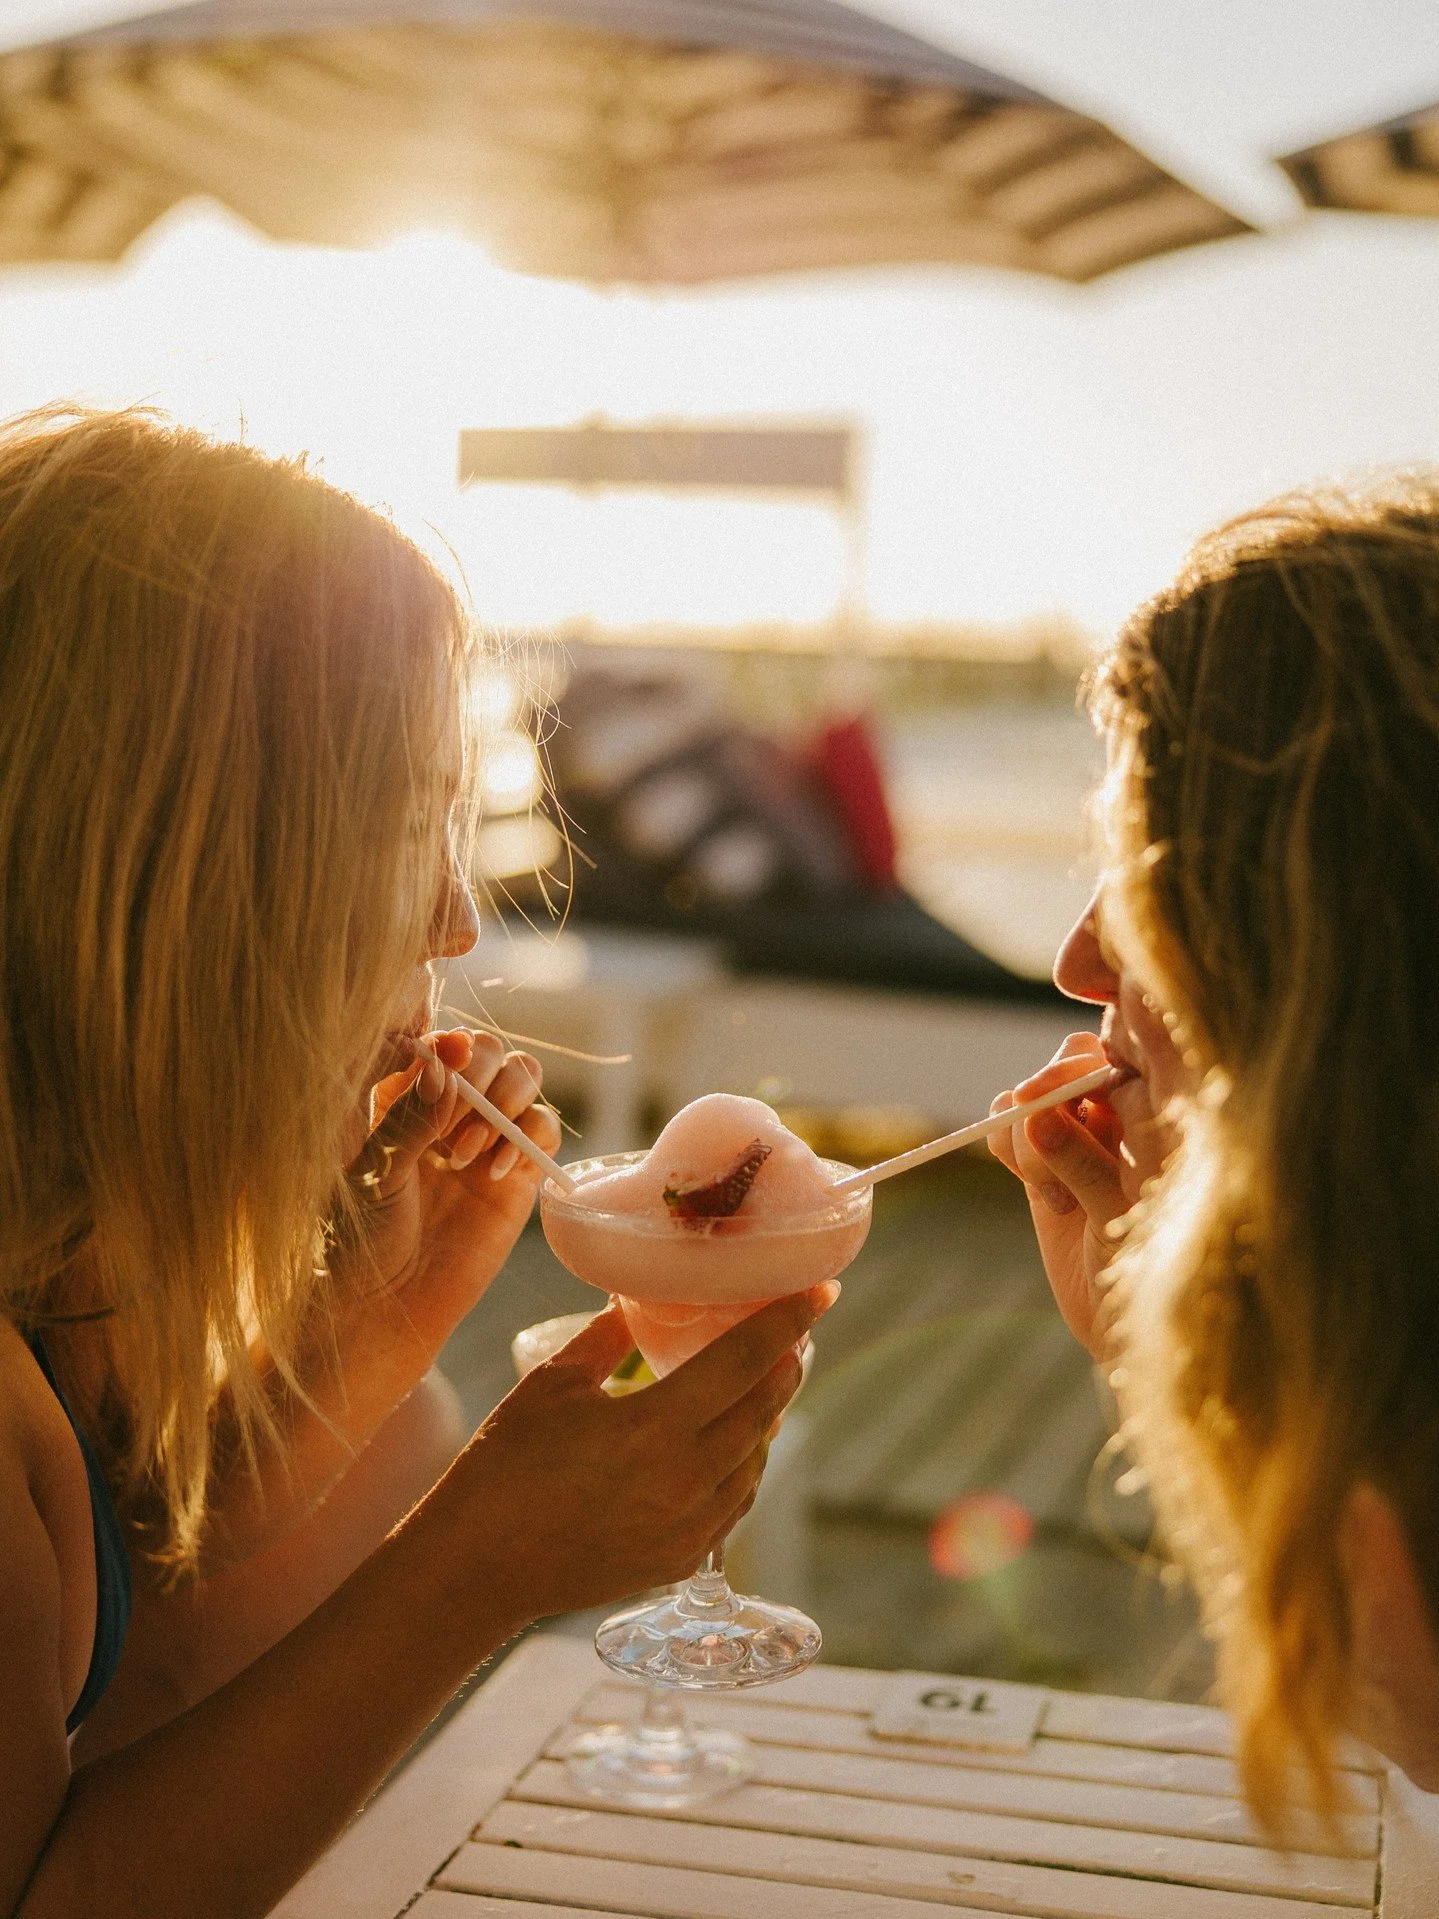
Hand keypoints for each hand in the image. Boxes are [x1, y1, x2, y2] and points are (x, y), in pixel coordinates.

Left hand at [336, 1027, 560, 1354]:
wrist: (383, 1312)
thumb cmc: (354, 1243)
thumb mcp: (371, 1172)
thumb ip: (409, 1115)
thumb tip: (444, 1063)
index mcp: (394, 1097)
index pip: (432, 1041)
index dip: (444, 1041)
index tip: (443, 1057)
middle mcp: (443, 1110)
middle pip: (484, 1049)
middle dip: (478, 1072)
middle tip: (454, 1122)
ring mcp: (483, 1140)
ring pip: (520, 1076)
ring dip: (505, 1098)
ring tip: (470, 1151)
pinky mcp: (517, 1175)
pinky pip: (543, 1128)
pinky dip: (530, 1135)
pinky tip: (496, 1170)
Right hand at [455, 1284, 837, 1619]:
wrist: (477, 1567)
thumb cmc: (505, 1467)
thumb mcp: (554, 1384)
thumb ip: (606, 1338)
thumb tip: (632, 1299)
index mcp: (656, 1426)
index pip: (746, 1360)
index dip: (789, 1321)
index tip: (824, 1291)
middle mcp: (687, 1479)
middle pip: (763, 1409)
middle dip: (785, 1364)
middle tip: (794, 1331)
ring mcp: (688, 1526)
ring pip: (755, 1460)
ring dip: (766, 1417)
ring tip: (765, 1383)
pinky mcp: (679, 1559)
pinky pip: (734, 1504)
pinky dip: (744, 1467)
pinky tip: (735, 1447)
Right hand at [987, 1034, 1136, 1357]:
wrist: (1129, 1327)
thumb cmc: (1157, 1273)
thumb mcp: (1128, 1216)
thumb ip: (1086, 1163)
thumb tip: (1036, 1114)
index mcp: (1165, 1109)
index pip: (1122, 1051)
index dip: (1084, 1061)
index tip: (1063, 1092)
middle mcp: (1124, 1112)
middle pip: (1070, 1061)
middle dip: (1048, 1093)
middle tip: (1038, 1129)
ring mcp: (1080, 1136)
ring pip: (1030, 1096)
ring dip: (1027, 1135)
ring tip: (1056, 1193)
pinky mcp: (1041, 1162)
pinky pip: (1006, 1128)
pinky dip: (1007, 1146)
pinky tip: (1042, 1194)